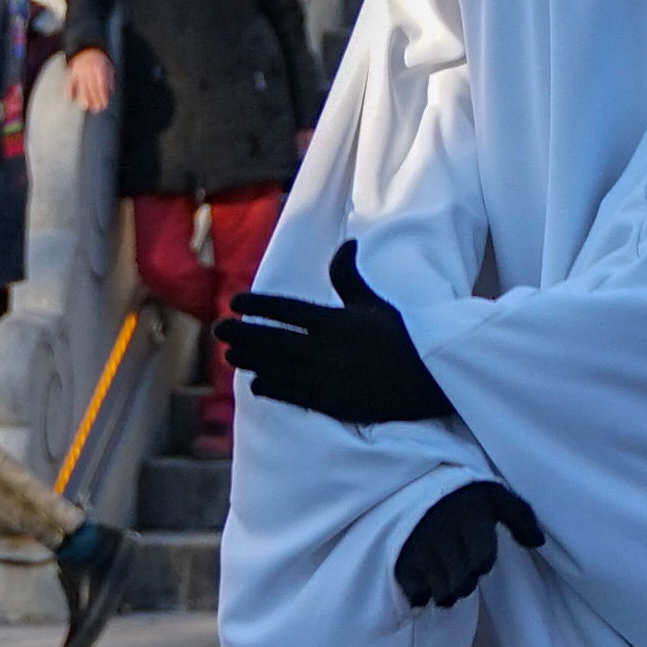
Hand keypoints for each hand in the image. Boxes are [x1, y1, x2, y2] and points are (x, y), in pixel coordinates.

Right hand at [61, 46, 114, 117]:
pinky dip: (68, 90)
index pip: (101, 86)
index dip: (103, 96)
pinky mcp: (71, 71)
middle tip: (96, 109)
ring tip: (85, 106)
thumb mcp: (108, 68)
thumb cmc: (100, 61)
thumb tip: (110, 92)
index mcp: (100, 69)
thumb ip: (109, 80)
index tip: (104, 105)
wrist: (87, 49)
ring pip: (80, 86)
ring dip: (83, 97)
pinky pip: (69, 82)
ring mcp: (79, 71)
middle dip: (94, 100)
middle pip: (91, 88)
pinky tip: (69, 98)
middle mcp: (89, 71)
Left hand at [217, 240, 454, 429]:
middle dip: (240, 333)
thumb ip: (350, 277)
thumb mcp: (374, 304)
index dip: (256, 304)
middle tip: (217, 329)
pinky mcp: (330, 403)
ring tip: (230, 354)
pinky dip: (269, 387)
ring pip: (274, 368)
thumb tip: (346, 243)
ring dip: (249, 360)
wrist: (428, 381)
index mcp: (335, 321)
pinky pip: (290, 395)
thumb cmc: (403, 338)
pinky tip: (257, 383)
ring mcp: (325, 379)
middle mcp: (324, 350)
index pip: (284, 309)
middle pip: (270, 339)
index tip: (235, 302)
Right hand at [394, 475, 543, 606]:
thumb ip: (520, 516)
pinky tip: (422, 583)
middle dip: (463, 579)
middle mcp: (448, 539)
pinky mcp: (402, 561)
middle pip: (464, 582)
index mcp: (472, 523)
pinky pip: (417, 593)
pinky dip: (420, 595)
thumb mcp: (494, 495)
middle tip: (455, 566)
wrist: (411, 483)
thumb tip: (538, 542)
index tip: (470, 551)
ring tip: (442, 577)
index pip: (482, 562)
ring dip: (445, 591)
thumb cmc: (459, 493)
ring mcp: (423, 552)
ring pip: (444, 592)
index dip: (479, 561)